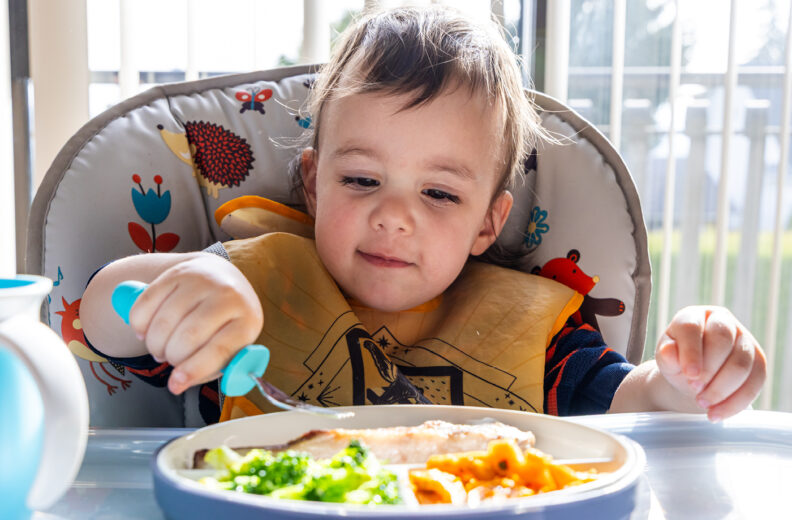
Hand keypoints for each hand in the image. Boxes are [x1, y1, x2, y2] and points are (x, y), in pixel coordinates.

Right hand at [128, 253, 263, 394]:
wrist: (220, 276)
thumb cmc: (224, 322)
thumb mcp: (230, 345)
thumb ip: (208, 368)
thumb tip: (177, 385)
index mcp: (248, 319)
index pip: (220, 349)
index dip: (194, 369)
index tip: (175, 384)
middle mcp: (228, 295)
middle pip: (188, 337)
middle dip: (172, 357)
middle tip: (170, 360)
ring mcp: (202, 280)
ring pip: (164, 323)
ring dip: (155, 344)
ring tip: (161, 347)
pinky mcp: (176, 272)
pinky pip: (145, 305)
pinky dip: (139, 325)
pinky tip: (147, 331)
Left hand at [655, 306, 765, 420]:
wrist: (692, 376)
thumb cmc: (677, 361)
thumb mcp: (666, 359)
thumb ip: (666, 355)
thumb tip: (667, 352)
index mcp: (695, 316)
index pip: (693, 328)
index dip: (692, 352)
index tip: (689, 375)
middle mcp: (722, 322)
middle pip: (723, 342)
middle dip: (709, 370)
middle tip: (695, 390)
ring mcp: (744, 340)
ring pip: (742, 364)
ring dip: (722, 389)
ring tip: (703, 403)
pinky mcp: (758, 361)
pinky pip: (755, 383)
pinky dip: (736, 402)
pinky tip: (717, 413)